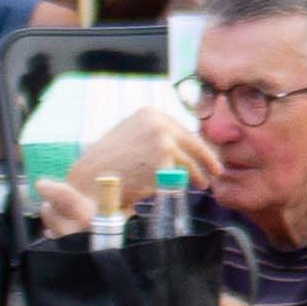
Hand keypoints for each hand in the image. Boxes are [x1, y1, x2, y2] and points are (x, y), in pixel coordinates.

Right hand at [52, 100, 217, 225]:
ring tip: (203, 184)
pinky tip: (179, 191)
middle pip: (192, 142)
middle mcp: (159, 122)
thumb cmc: (106, 163)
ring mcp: (164, 140)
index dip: (193, 145)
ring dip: (198, 174)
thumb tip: (178, 145)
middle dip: (206, 157)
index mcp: (151, 113)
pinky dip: (180, 185)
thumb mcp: (130, 136)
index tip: (204, 155)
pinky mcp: (164, 162)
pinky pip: (179, 177)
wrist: (90, 180)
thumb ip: (153, 135)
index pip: (181, 129)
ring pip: (189, 161)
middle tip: (216, 170)